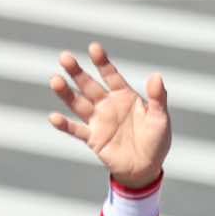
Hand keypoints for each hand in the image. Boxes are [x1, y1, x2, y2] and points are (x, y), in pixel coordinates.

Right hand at [47, 43, 170, 190]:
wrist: (147, 167)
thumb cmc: (156, 140)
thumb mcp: (160, 118)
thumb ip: (158, 98)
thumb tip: (156, 76)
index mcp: (124, 96)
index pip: (110, 75)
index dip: (102, 62)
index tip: (94, 48)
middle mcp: (107, 104)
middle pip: (89, 85)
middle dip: (77, 72)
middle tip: (65, 57)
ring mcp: (97, 120)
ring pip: (78, 103)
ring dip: (66, 93)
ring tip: (55, 80)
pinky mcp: (92, 138)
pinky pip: (75, 129)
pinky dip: (64, 124)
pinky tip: (54, 117)